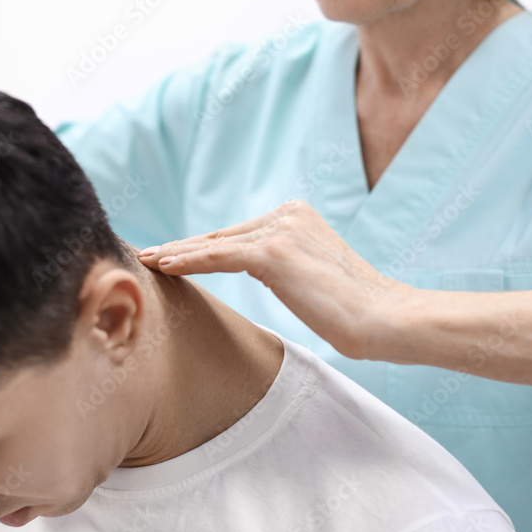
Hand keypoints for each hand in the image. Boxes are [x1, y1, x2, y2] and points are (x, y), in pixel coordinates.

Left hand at [136, 200, 412, 359]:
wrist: (384, 317)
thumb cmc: (354, 309)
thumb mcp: (312, 274)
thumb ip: (284, 264)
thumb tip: (256, 269)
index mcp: (297, 215)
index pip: (239, 234)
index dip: (203, 245)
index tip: (173, 253)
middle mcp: (287, 214)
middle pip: (222, 235)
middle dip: (183, 247)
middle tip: (150, 254)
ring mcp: (280, 230)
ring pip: (214, 245)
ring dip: (176, 254)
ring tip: (147, 261)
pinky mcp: (273, 251)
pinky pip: (217, 257)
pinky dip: (187, 261)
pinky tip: (162, 266)